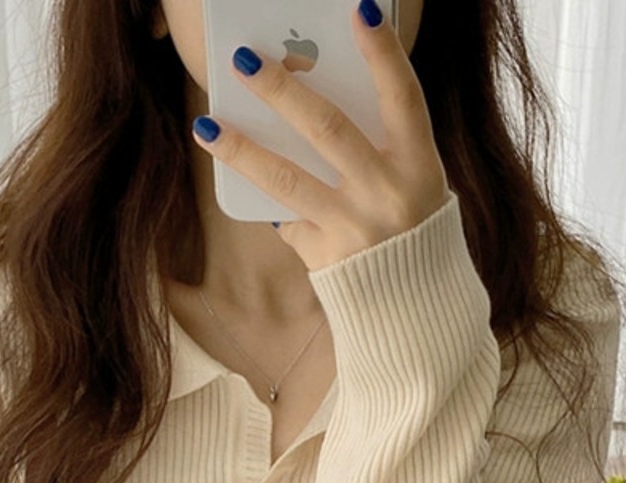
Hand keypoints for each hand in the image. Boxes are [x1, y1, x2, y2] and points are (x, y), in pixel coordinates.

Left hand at [191, 2, 448, 270]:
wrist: (415, 309)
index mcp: (419, 165)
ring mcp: (353, 228)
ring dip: (242, 148)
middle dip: (282, 89)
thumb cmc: (410, 228)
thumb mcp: (413, 182)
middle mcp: (388, 193)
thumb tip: (308, 104)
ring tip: (207, 125)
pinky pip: (287, 217)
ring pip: (287, 178)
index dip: (384, 52)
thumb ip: (376, 145)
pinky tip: (240, 180)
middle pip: (327, 128)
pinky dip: (268, 200)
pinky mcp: (326, 257)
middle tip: (244, 59)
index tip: (360, 9)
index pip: (403, 96)